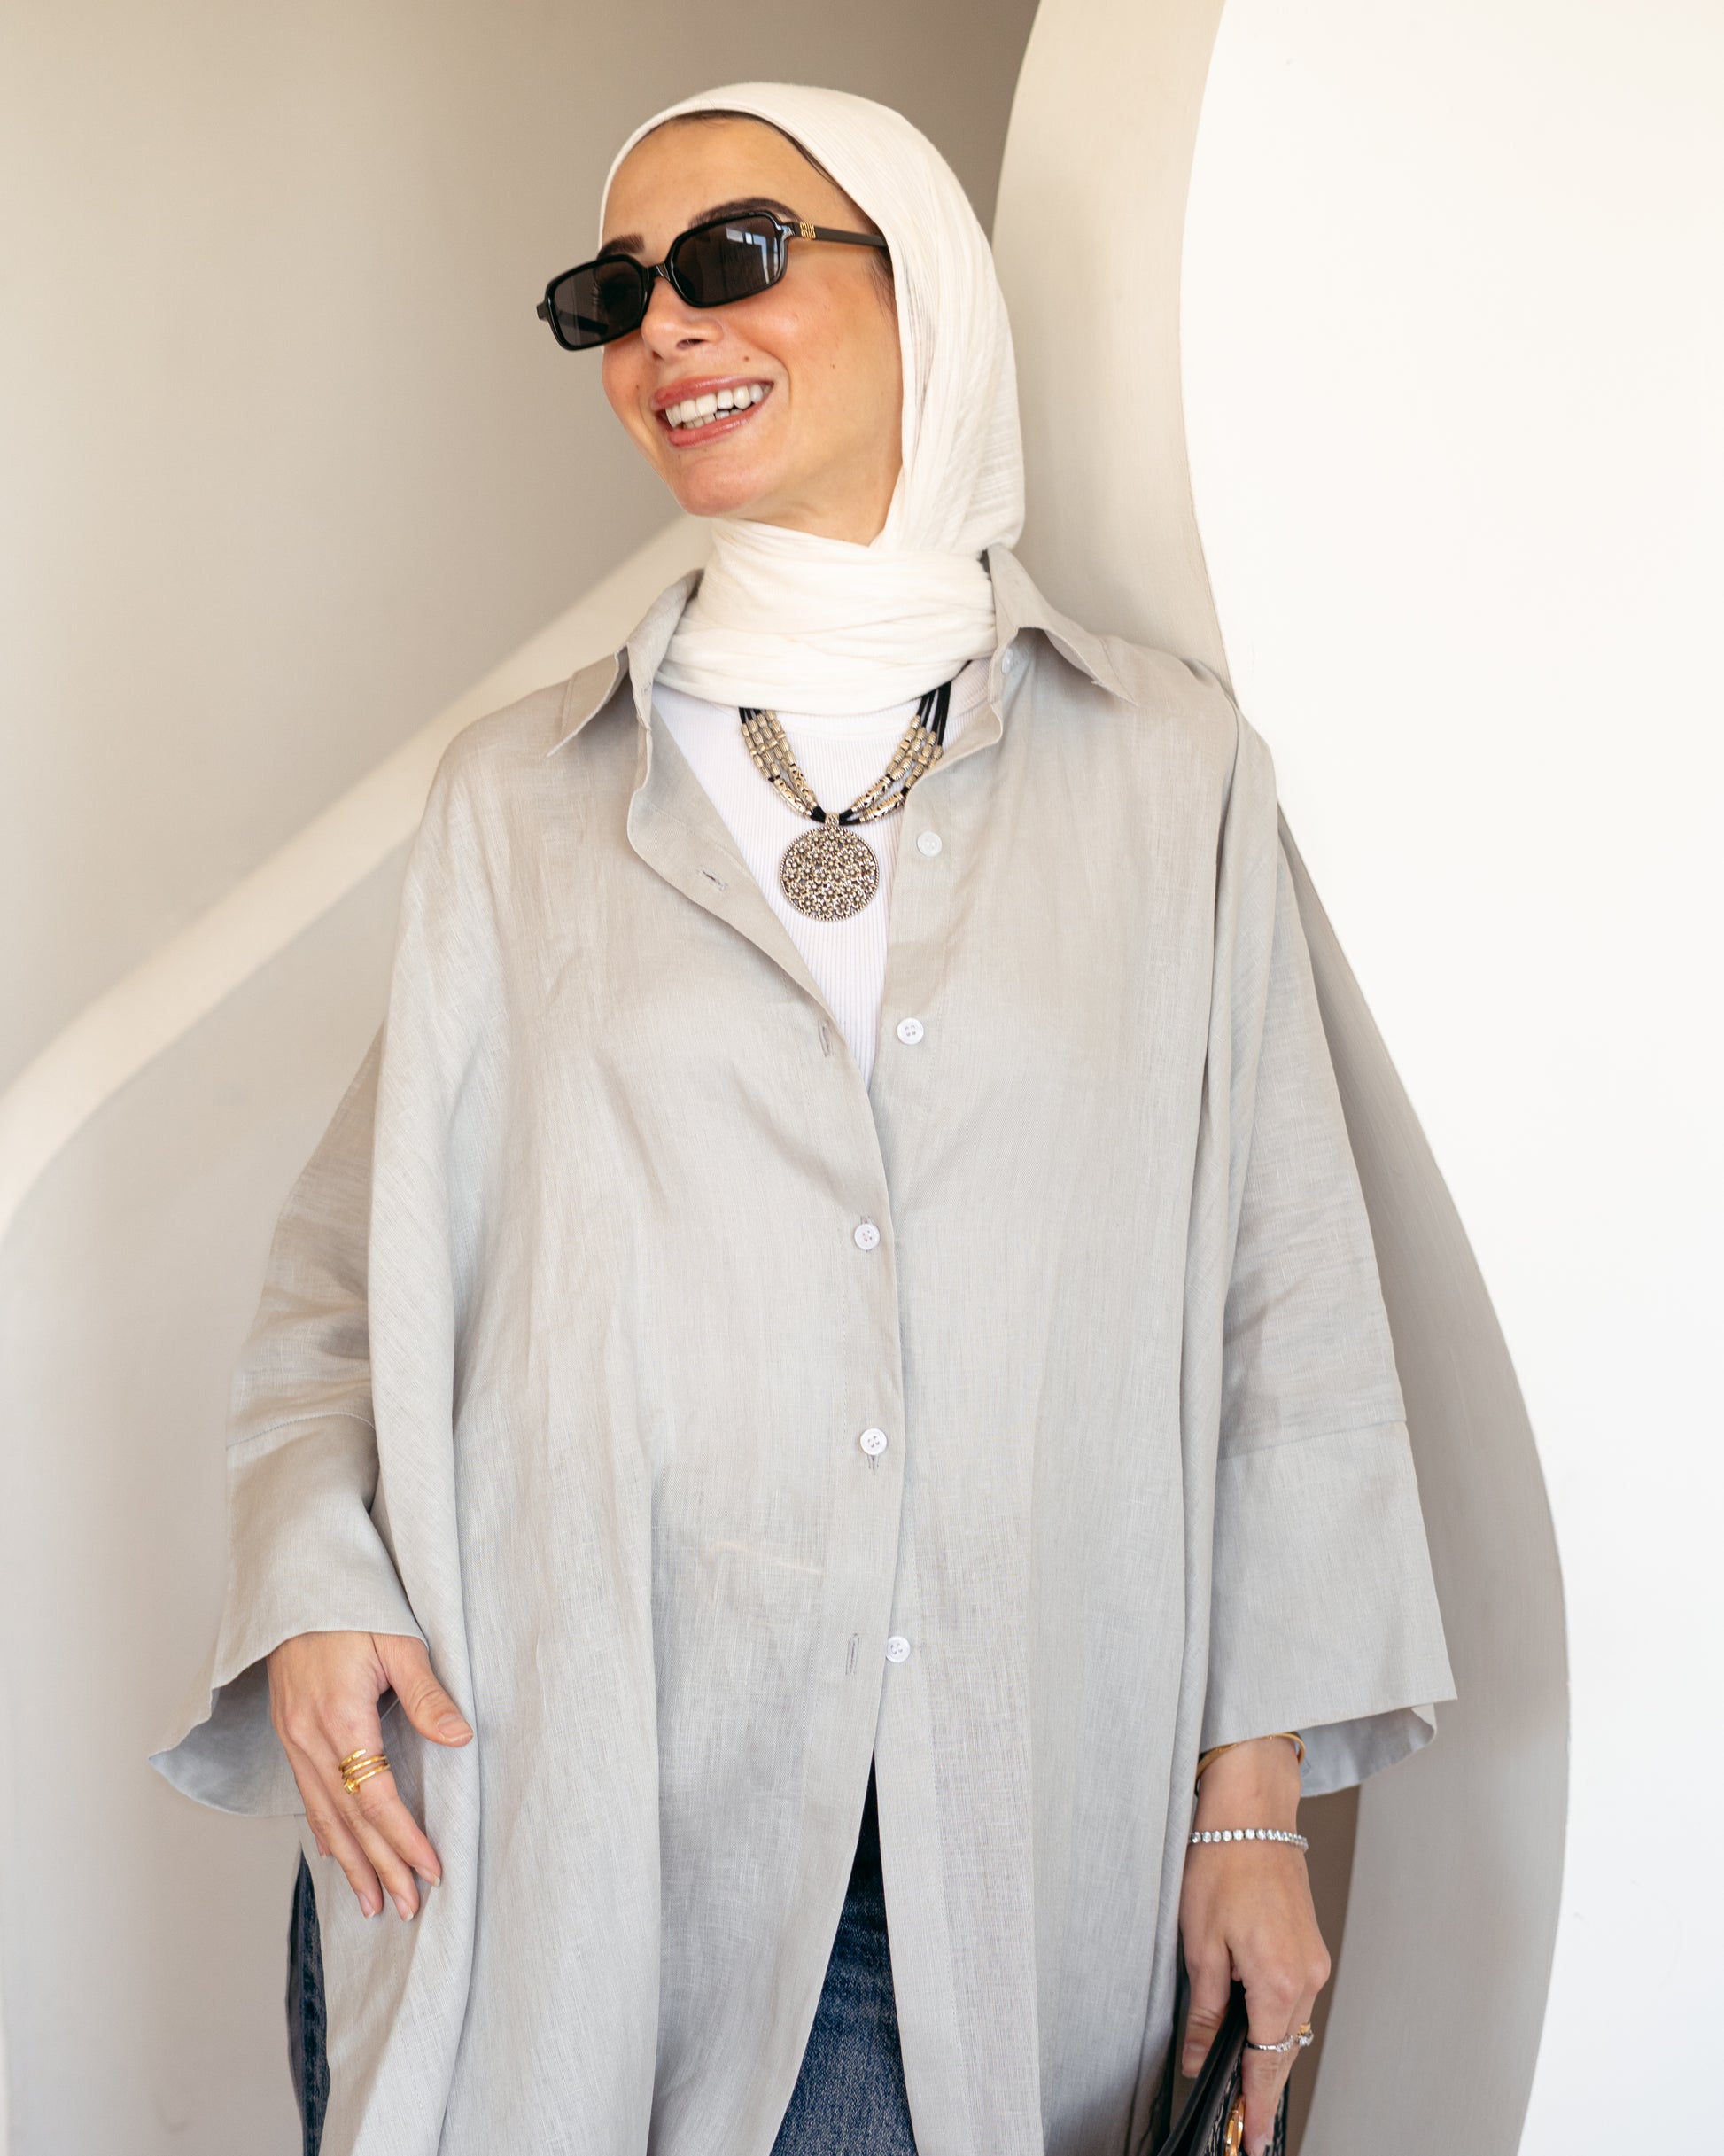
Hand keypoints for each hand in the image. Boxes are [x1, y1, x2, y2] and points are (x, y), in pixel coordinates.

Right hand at [266, 1630, 471, 1922]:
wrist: (296, 1583)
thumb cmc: (352, 1605)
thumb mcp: (398, 1641)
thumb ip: (428, 1694)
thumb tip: (460, 1738)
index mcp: (341, 1717)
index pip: (377, 1797)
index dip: (404, 1839)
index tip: (432, 1870)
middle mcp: (310, 1737)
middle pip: (350, 1819)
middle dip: (380, 1867)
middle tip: (407, 1908)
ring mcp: (293, 1738)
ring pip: (324, 1815)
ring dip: (351, 1862)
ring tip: (373, 1903)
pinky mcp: (288, 1732)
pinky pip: (307, 1794)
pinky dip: (325, 1830)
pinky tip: (337, 1854)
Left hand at [1177, 1736, 1328, 2155]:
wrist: (1253, 1812)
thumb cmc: (1223, 1862)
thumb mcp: (1200, 1943)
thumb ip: (1206, 2009)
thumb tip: (1202, 2054)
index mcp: (1279, 1981)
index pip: (1269, 2065)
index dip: (1257, 2108)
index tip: (1252, 2139)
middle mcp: (1307, 1976)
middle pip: (1285, 2053)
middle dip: (1263, 2090)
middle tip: (1244, 2125)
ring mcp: (1314, 1961)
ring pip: (1292, 2027)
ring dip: (1270, 2056)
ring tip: (1243, 2087)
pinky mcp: (1310, 1946)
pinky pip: (1295, 2000)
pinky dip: (1277, 2023)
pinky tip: (1256, 2033)